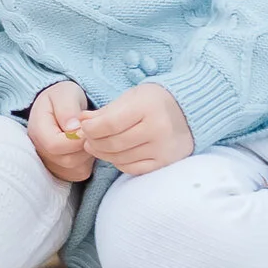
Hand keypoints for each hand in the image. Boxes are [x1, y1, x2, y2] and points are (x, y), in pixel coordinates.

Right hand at [26, 80, 95, 183]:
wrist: (58, 105)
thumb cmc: (61, 98)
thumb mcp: (64, 94)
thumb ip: (67, 109)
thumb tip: (73, 127)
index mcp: (36, 130)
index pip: (55, 145)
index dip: (76, 138)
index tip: (86, 127)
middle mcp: (39, 151)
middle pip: (67, 160)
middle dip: (84, 146)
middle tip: (91, 131)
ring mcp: (50, 163)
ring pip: (76, 169)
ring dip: (88, 154)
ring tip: (87, 136)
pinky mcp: (62, 171)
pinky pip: (80, 173)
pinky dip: (88, 161)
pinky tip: (85, 145)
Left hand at [74, 84, 194, 174]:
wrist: (188, 112)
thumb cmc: (153, 101)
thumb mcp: (130, 98)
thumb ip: (105, 111)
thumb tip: (80, 121)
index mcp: (147, 107)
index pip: (110, 124)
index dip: (91, 128)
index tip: (83, 126)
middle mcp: (158, 130)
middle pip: (114, 143)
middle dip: (94, 142)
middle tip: (86, 139)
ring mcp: (163, 149)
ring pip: (121, 158)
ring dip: (103, 154)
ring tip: (97, 146)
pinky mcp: (165, 163)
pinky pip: (133, 169)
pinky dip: (119, 163)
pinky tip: (114, 154)